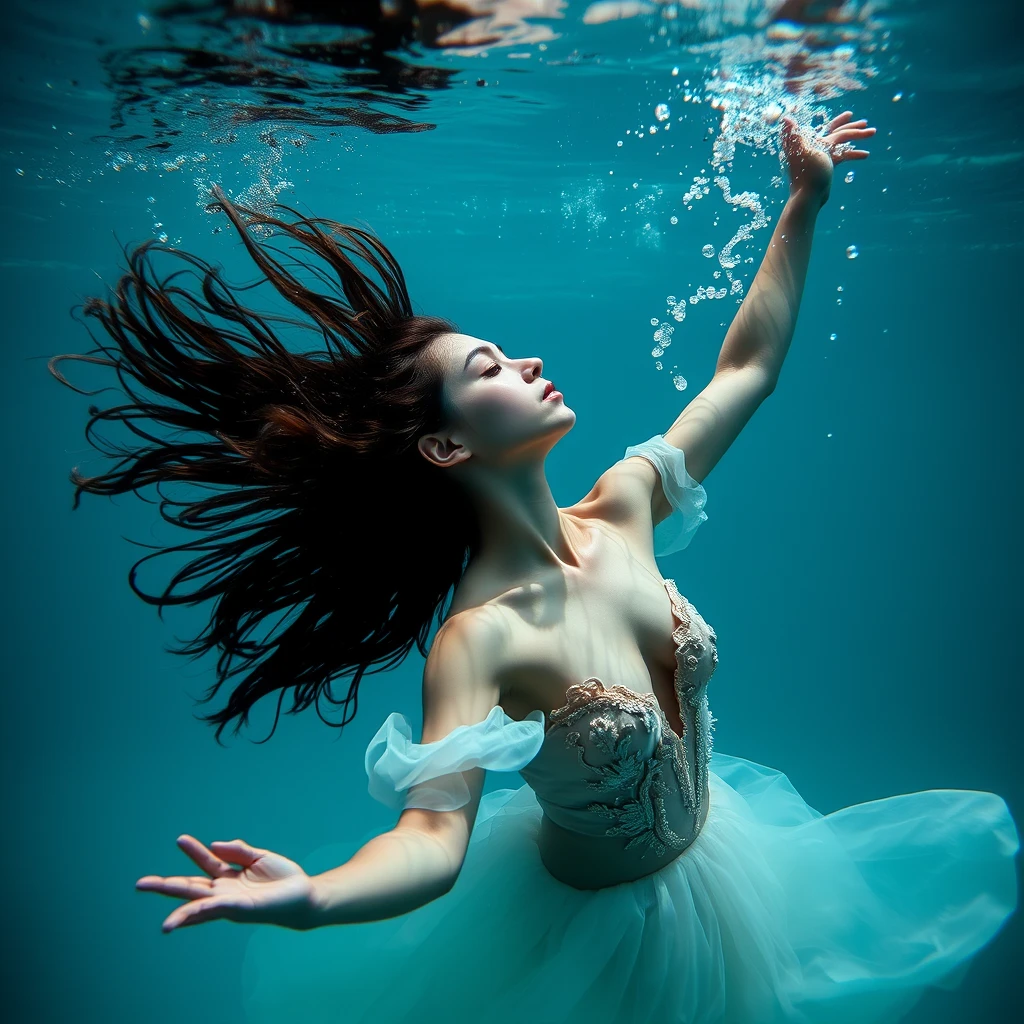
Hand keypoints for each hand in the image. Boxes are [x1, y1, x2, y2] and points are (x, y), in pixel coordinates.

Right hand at [136, 834, 317, 931]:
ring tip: (158, 913)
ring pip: (197, 904)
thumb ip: (237, 850)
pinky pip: (216, 909)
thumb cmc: (282, 879)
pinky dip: (200, 912)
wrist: (304, 894)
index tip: (180, 838)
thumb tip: (214, 845)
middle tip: (140, 883)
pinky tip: (185, 914)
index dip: (193, 851)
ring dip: (178, 911)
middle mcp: (224, 892)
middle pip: (190, 888)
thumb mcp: (259, 857)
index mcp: (228, 878)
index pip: (205, 863)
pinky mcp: (240, 909)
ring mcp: (230, 902)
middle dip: (165, 886)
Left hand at [781, 110, 875, 207]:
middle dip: (852, 127)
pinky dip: (853, 154)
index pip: (827, 127)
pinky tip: (865, 154)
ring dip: (857, 137)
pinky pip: (842, 156)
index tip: (851, 115)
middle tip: (866, 123)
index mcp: (810, 141)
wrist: (809, 197)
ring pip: (842, 143)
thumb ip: (795, 134)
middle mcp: (815, 147)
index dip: (839, 121)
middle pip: (837, 133)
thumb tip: (785, 118)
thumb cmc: (806, 175)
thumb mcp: (802, 151)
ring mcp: (821, 157)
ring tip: (872, 132)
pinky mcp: (826, 166)